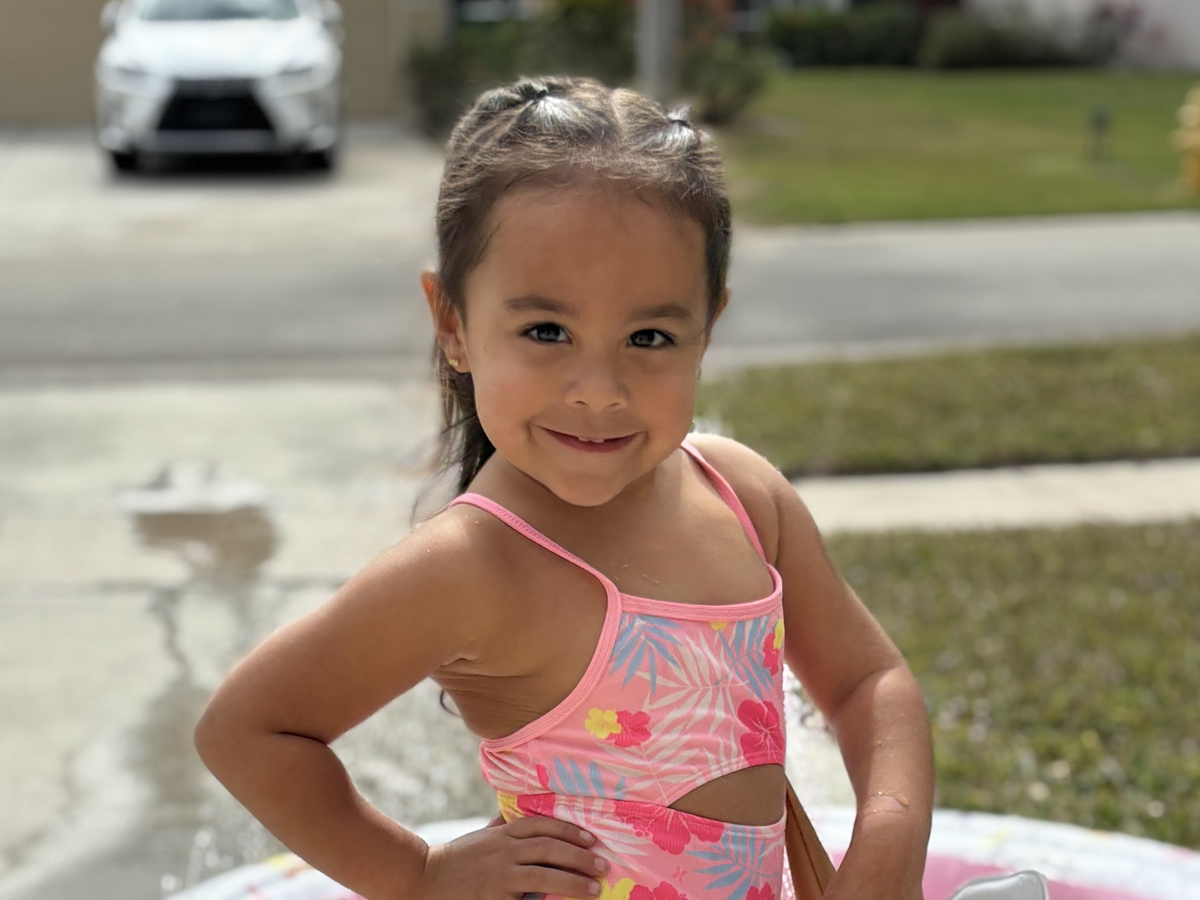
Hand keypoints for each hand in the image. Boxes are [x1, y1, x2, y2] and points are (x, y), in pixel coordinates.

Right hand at [418, 814, 607, 899]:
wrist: (422, 879)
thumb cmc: (455, 859)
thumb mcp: (480, 837)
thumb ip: (500, 826)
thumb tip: (514, 812)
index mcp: (502, 834)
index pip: (541, 825)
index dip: (569, 830)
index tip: (591, 838)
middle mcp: (503, 851)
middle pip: (548, 849)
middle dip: (578, 856)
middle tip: (602, 864)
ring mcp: (498, 876)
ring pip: (542, 875)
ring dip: (572, 881)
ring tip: (593, 888)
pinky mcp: (493, 899)